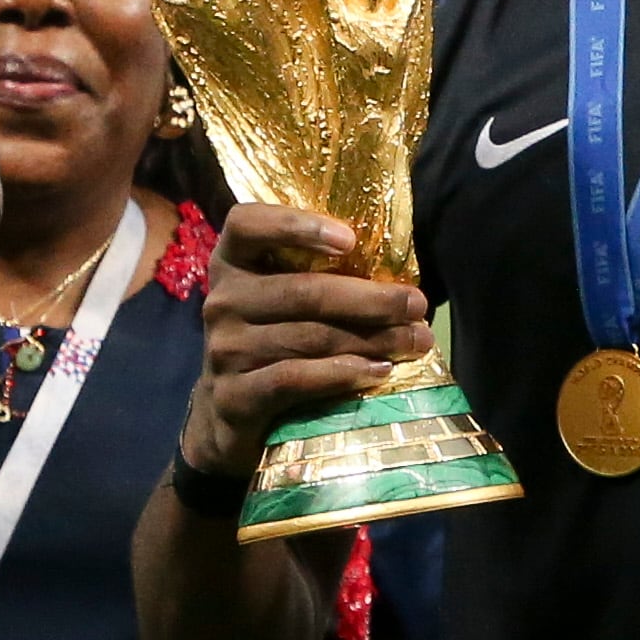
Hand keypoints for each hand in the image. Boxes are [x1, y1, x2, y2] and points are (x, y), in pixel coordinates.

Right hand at [181, 204, 432, 478]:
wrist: (228, 414)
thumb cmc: (273, 343)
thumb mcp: (284, 302)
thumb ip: (322, 279)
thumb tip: (401, 278)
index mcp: (232, 263)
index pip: (247, 225)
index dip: (297, 225)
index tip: (351, 240)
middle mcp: (222, 301)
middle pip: (301, 291)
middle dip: (370, 299)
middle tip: (417, 305)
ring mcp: (224, 350)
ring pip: (308, 337)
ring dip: (370, 339)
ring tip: (414, 342)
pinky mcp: (233, 396)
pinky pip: (294, 379)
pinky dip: (341, 374)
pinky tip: (378, 372)